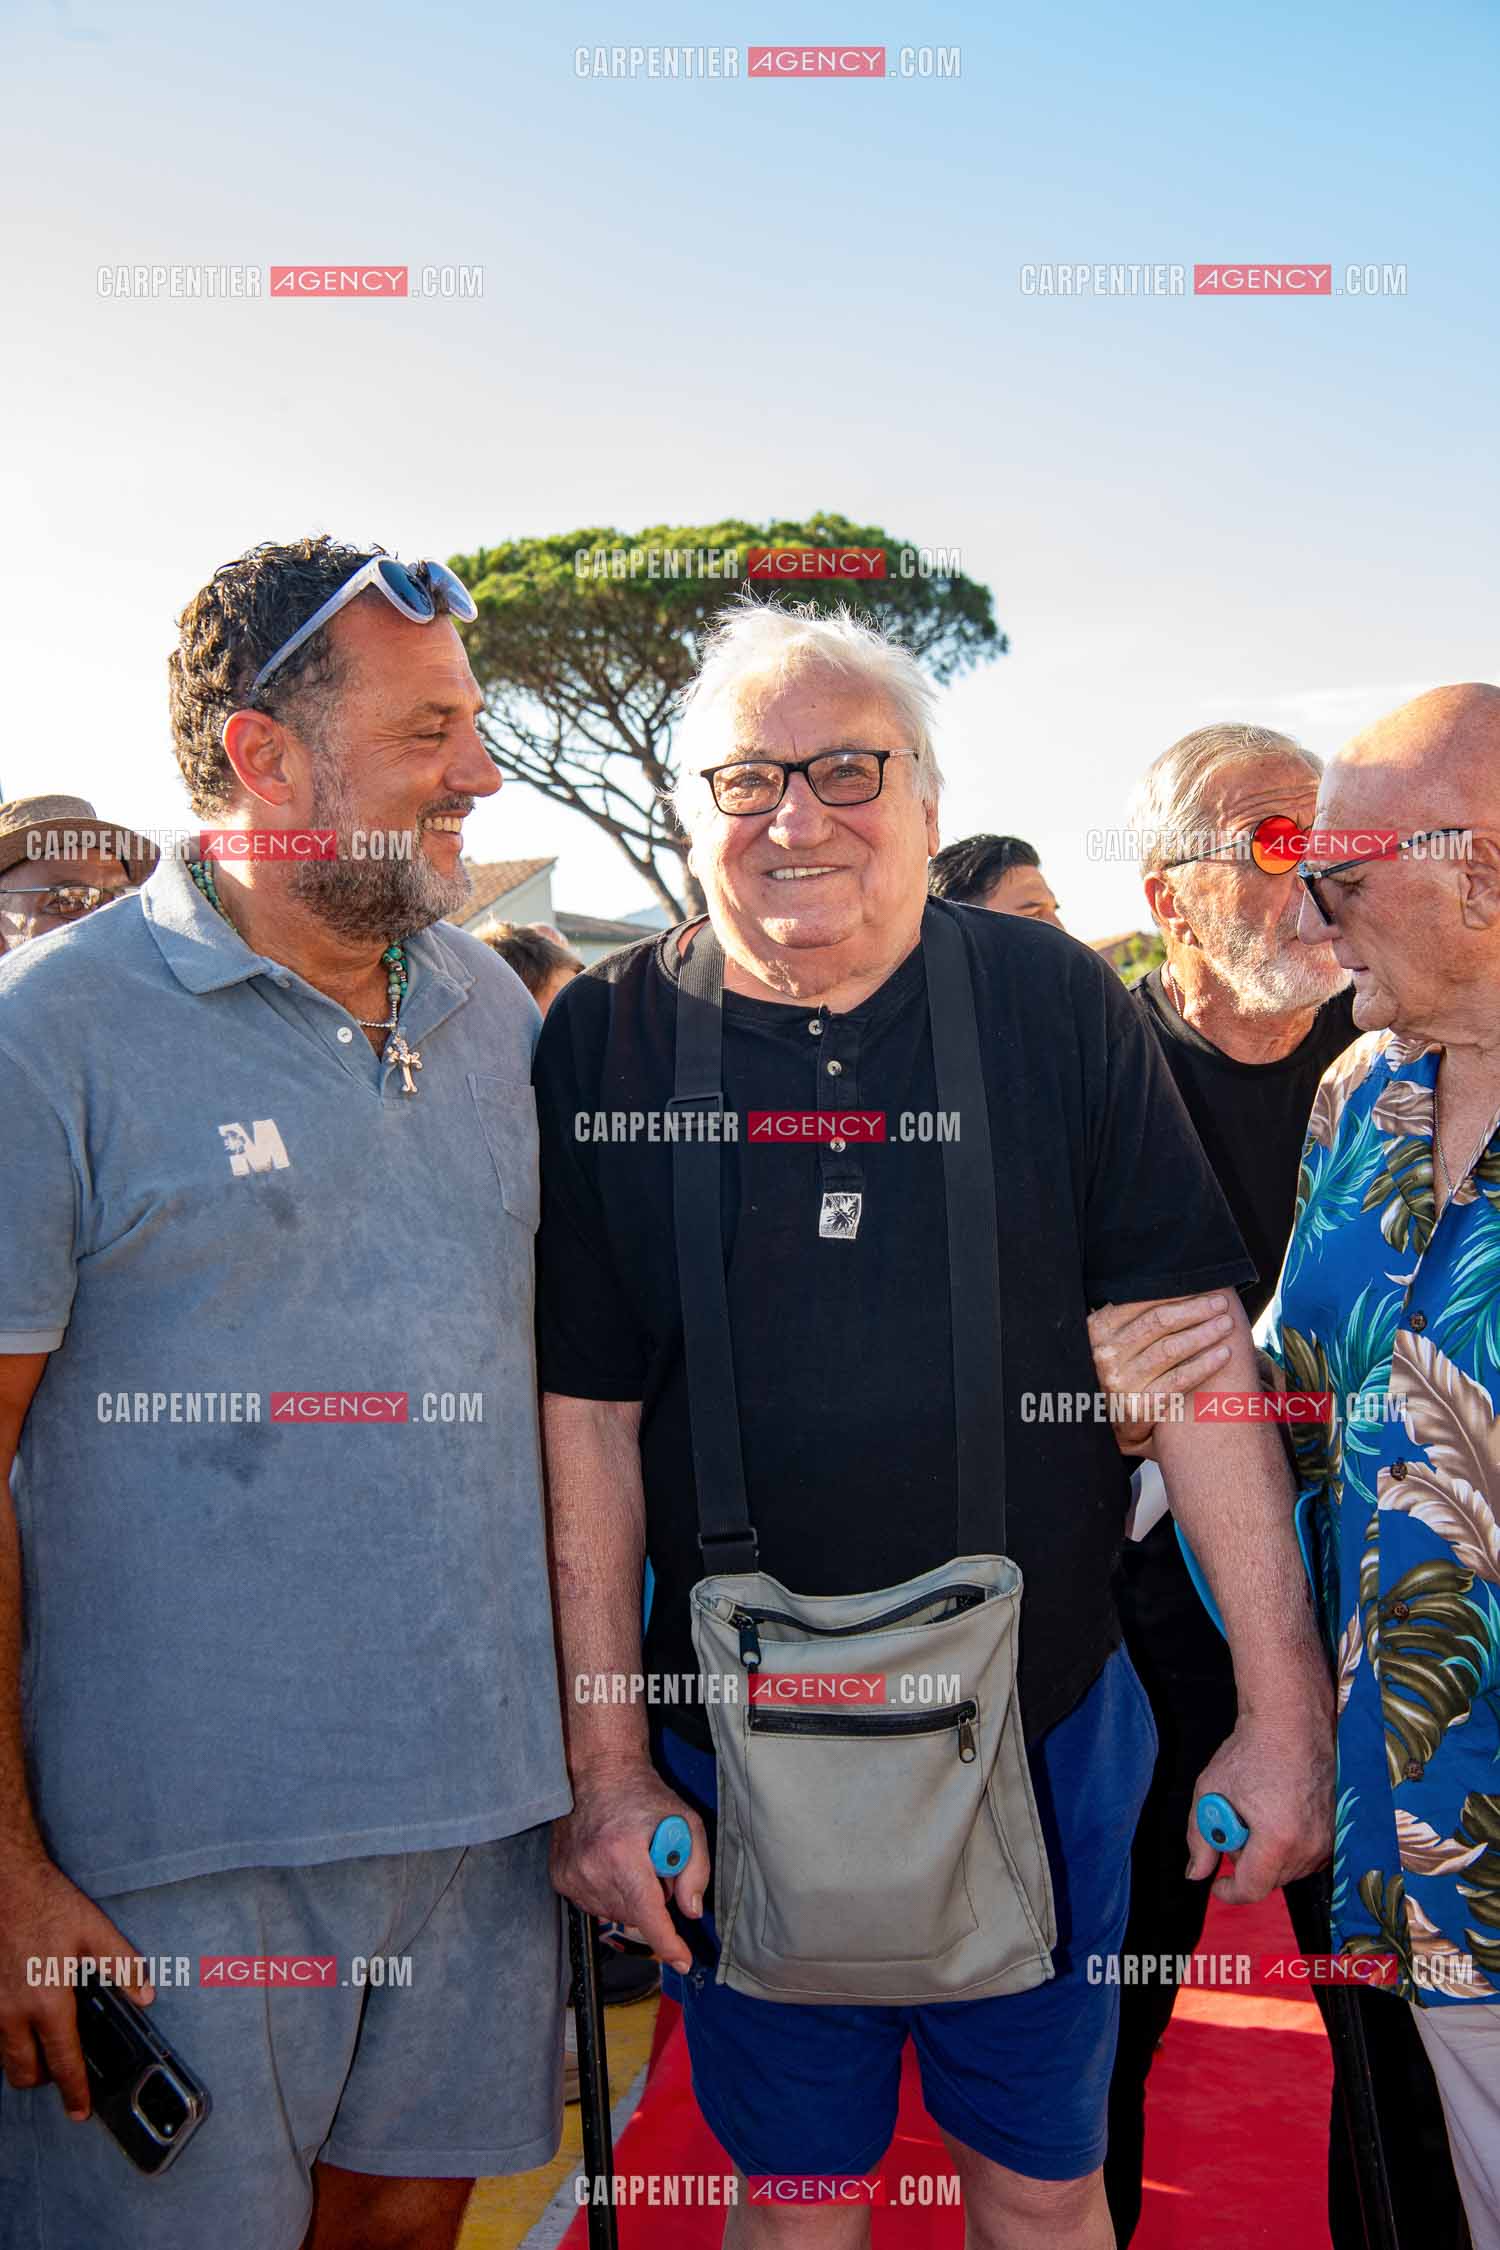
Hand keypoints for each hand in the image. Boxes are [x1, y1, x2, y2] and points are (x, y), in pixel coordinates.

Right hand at [0, 1850, 154, 2118]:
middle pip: (25, 2072)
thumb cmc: (49, 1907)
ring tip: (45, 2047)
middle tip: (62, 2072)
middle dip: (44, 2080)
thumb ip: (123, 1966)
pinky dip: (9, 2040)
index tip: (80, 2112)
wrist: (6, 1887)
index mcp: (49, 2002)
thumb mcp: (95, 1931)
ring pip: (5, 2057)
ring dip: (24, 2060)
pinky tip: (25, 2022)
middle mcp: (15, 2014)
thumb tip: (145, 1996)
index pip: (63, 2062)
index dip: (74, 2091)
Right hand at [551, 1762, 710, 1974]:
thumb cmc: (645, 1796)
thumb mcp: (687, 1822)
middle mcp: (592, 1868)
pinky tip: (610, 1863)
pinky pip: (593, 1906)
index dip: (669, 1944)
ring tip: (630, 1859)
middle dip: (652, 1900)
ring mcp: (571, 1875)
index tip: (683, 1961)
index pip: (648, 1915)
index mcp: (624, 1854)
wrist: (598, 1773)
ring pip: (614, 1915)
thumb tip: (691, 1911)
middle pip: (634, 1916)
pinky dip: (608, 1893)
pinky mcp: (559, 1878)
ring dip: (630, 1898)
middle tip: (654, 1863)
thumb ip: (696, 1870)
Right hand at [1088, 1294, 1235, 1454]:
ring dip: (1204, 1333)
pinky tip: (1223, 1355)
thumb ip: (1125, 1317)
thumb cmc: (1109, 1374)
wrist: (1096, 1424)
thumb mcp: (1104, 1341)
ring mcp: (1122, 1382)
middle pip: (1160, 1322)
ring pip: (1171, 1349)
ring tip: (1226, 1325)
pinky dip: (1205, 1365)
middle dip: (1195, 1309)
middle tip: (1220, 1303)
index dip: (1176, 1294)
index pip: (1143, 1304)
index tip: (1202, 1288)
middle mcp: (1107, 1355)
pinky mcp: (1139, 1407)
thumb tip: (1167, 1288)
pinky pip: (1179, 1380)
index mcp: (1098, 1331)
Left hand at [1185, 1700, 1334, 1902]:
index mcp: (1277, 1839)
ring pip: (1289, 1871)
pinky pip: (1307, 1857)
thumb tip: (1197, 1874)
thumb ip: (1199, 1838)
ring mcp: (1327, 1839)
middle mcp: (1309, 1846)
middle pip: (1270, 1881)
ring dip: (1267, 1856)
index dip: (1229, 1892)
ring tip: (1257, 1814)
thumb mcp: (1210, 1792)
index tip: (1216, 1884)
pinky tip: (1277, 1815)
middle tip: (1234, 1824)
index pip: (1252, 1889)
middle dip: (1245, 1863)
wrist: (1291, 1723)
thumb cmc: (1249, 1752)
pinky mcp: (1337, 1830)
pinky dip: (1288, 1847)